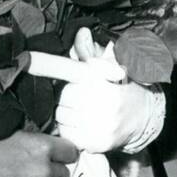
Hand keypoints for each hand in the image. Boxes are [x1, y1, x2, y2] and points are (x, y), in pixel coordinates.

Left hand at [54, 28, 165, 153]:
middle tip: (83, 94)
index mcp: (102, 81)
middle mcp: (99, 104)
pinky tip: (84, 123)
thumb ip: (91, 52)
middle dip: (69, 94)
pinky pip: (67, 134)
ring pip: (61, 116)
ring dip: (68, 112)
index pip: (68, 73)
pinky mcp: (95, 143)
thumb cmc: (126, 88)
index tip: (30, 61)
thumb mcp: (112, 65)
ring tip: (84, 109)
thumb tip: (81, 33)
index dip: (51, 67)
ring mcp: (97, 126)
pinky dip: (71, 129)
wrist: (145, 118)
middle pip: (63, 96)